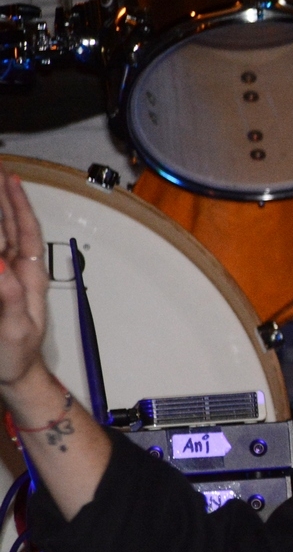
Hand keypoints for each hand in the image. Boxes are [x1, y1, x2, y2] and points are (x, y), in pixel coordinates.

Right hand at [0, 166, 50, 388]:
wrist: (12, 373)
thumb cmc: (16, 353)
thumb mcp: (14, 326)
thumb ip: (8, 295)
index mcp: (29, 276)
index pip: (24, 231)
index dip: (17, 204)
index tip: (10, 178)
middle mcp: (18, 270)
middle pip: (9, 226)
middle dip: (2, 198)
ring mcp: (5, 276)